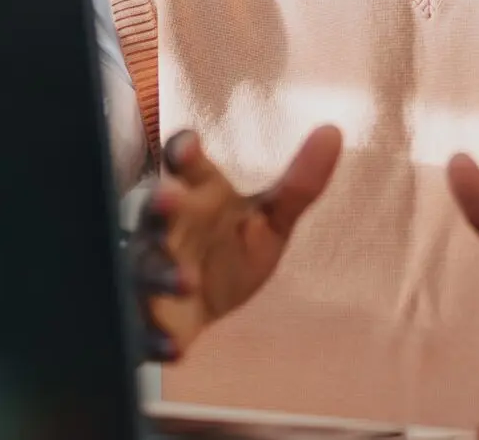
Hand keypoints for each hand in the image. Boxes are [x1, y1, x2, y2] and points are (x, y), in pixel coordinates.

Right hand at [134, 126, 341, 360]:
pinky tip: (175, 348)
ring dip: (163, 273)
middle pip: (157, 212)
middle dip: (159, 204)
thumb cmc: (230, 248)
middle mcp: (167, 230)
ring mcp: (152, 274)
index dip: (184, 152)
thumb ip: (299, 184)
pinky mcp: (149, 322)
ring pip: (148, 269)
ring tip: (187, 280)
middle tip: (167, 198)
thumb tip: (334, 130)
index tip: (190, 146)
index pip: (186, 165)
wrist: (201, 307)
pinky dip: (156, 339)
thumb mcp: (270, 220)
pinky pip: (144, 330)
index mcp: (198, 196)